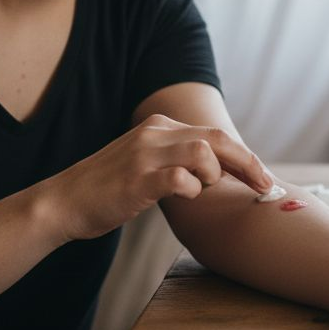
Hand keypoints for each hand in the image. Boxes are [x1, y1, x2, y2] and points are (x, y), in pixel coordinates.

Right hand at [36, 114, 272, 241]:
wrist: (63, 203)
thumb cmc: (109, 189)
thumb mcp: (146, 163)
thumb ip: (177, 160)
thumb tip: (219, 172)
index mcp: (159, 126)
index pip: (214, 135)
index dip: (244, 157)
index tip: (262, 178)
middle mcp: (154, 134)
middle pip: (217, 139)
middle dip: (248, 164)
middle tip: (264, 187)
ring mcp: (144, 155)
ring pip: (203, 153)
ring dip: (214, 176)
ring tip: (202, 191)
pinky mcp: (137, 180)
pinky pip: (179, 179)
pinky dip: (192, 190)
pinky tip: (186, 198)